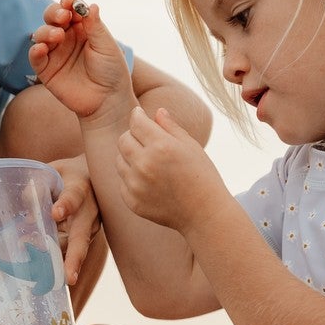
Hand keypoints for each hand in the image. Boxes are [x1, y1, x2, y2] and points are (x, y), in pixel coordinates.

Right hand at [28, 0, 132, 120]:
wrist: (107, 101)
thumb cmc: (111, 72)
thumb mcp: (107, 46)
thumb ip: (95, 26)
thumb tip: (90, 5)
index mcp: (83, 28)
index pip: (71, 9)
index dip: (69, 2)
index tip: (71, 1)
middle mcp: (67, 37)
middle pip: (52, 17)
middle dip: (54, 13)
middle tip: (63, 17)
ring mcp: (55, 53)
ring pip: (41, 34)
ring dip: (46, 31)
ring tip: (57, 35)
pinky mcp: (46, 70)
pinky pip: (35, 57)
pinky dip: (36, 50)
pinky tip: (42, 48)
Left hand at [49, 155, 100, 286]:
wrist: (92, 178)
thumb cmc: (67, 175)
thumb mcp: (51, 172)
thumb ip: (37, 187)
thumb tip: (28, 215)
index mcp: (80, 189)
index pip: (73, 197)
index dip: (65, 205)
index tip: (55, 213)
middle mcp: (89, 212)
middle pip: (82, 237)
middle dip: (74, 258)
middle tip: (68, 277)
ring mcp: (89, 230)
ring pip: (74, 251)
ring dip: (60, 266)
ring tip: (46, 281)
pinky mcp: (84, 241)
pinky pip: (70, 254)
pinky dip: (59, 266)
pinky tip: (46, 280)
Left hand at [116, 105, 224, 230]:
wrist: (204, 213)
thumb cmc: (201, 176)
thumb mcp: (191, 146)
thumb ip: (170, 126)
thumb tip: (156, 111)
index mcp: (161, 146)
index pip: (136, 122)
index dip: (137, 116)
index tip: (140, 115)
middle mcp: (144, 165)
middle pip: (123, 140)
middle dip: (132, 135)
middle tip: (145, 139)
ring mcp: (136, 185)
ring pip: (119, 160)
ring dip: (130, 157)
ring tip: (149, 162)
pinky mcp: (132, 201)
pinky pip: (122, 182)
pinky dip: (131, 178)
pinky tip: (149, 180)